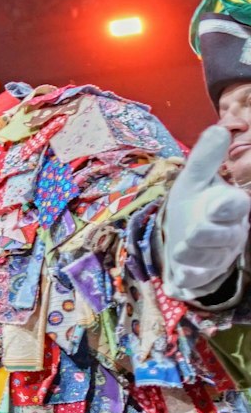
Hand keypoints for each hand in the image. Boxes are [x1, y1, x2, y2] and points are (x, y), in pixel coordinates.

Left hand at [162, 125, 250, 301]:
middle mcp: (228, 234)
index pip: (235, 206)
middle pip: (222, 237)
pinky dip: (188, 282)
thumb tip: (217, 129)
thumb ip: (205, 159)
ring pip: (209, 262)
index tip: (219, 203)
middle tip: (194, 232)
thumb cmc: (194, 205)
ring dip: (193, 258)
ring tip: (180, 252)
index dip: (228, 207)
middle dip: (208, 235)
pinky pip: (198, 283)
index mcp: (230, 208)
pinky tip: (177, 281)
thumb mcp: (194, 181)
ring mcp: (216, 258)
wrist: (183, 236)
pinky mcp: (201, 277)